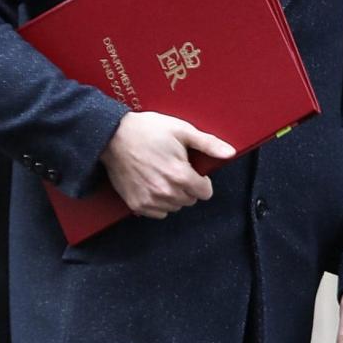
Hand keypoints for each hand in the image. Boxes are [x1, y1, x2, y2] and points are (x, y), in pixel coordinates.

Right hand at [100, 112, 234, 219]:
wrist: (112, 136)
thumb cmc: (148, 130)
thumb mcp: (181, 130)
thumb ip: (208, 144)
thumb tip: (231, 153)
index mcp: (181, 175)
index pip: (206, 192)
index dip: (201, 180)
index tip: (191, 169)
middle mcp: (167, 192)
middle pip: (191, 200)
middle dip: (187, 187)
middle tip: (174, 168)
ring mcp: (150, 200)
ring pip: (175, 207)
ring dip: (173, 195)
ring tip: (161, 175)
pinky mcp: (137, 205)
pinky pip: (158, 212)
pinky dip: (158, 202)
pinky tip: (151, 184)